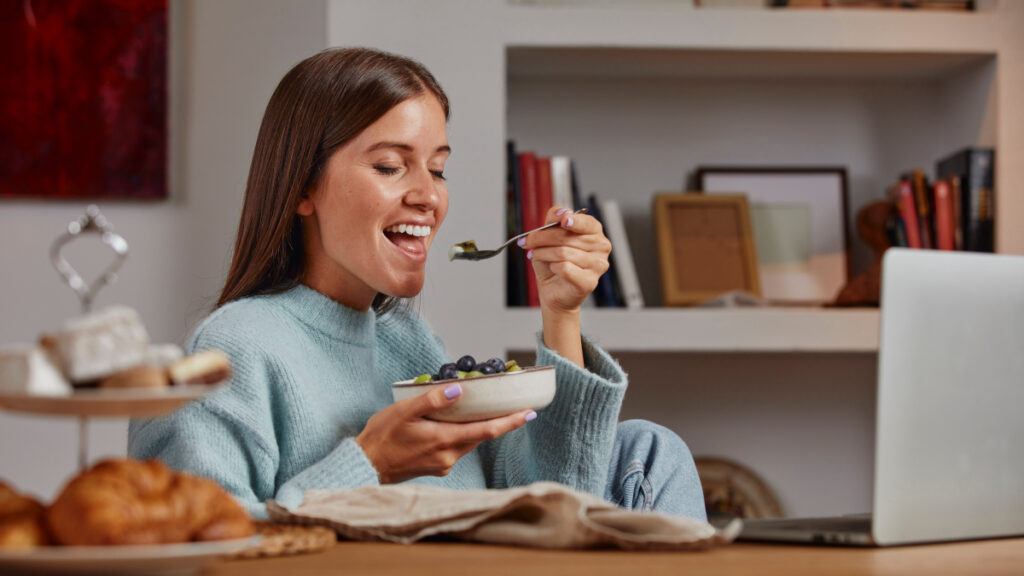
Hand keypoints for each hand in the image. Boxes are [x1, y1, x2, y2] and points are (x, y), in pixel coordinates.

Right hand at [355, 383, 533, 483]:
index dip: (511, 422)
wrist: (365, 465)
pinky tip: (460, 422)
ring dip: (483, 428)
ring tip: (491, 411)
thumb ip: (433, 401)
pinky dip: (465, 434)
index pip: (487, 431)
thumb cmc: (381, 436)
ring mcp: (443, 463)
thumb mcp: (404, 411)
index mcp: (444, 441)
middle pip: (482, 436)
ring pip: (470, 442)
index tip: (530, 413)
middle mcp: (448, 456)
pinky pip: (458, 447)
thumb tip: (460, 390)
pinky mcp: (436, 466)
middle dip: (501, 422)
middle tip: (516, 406)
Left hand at [522, 206, 611, 313]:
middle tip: (527, 241)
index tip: (562, 220)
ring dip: (543, 253)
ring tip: (535, 255)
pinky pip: (565, 268)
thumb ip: (554, 220)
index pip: (587, 222)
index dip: (574, 220)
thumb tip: (561, 212)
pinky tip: (552, 268)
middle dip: (542, 238)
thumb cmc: (554, 263)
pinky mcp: (589, 281)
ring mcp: (597, 265)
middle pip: (567, 237)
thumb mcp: (549, 236)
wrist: (553, 290)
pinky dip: (553, 267)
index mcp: (594, 232)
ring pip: (563, 253)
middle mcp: (601, 247)